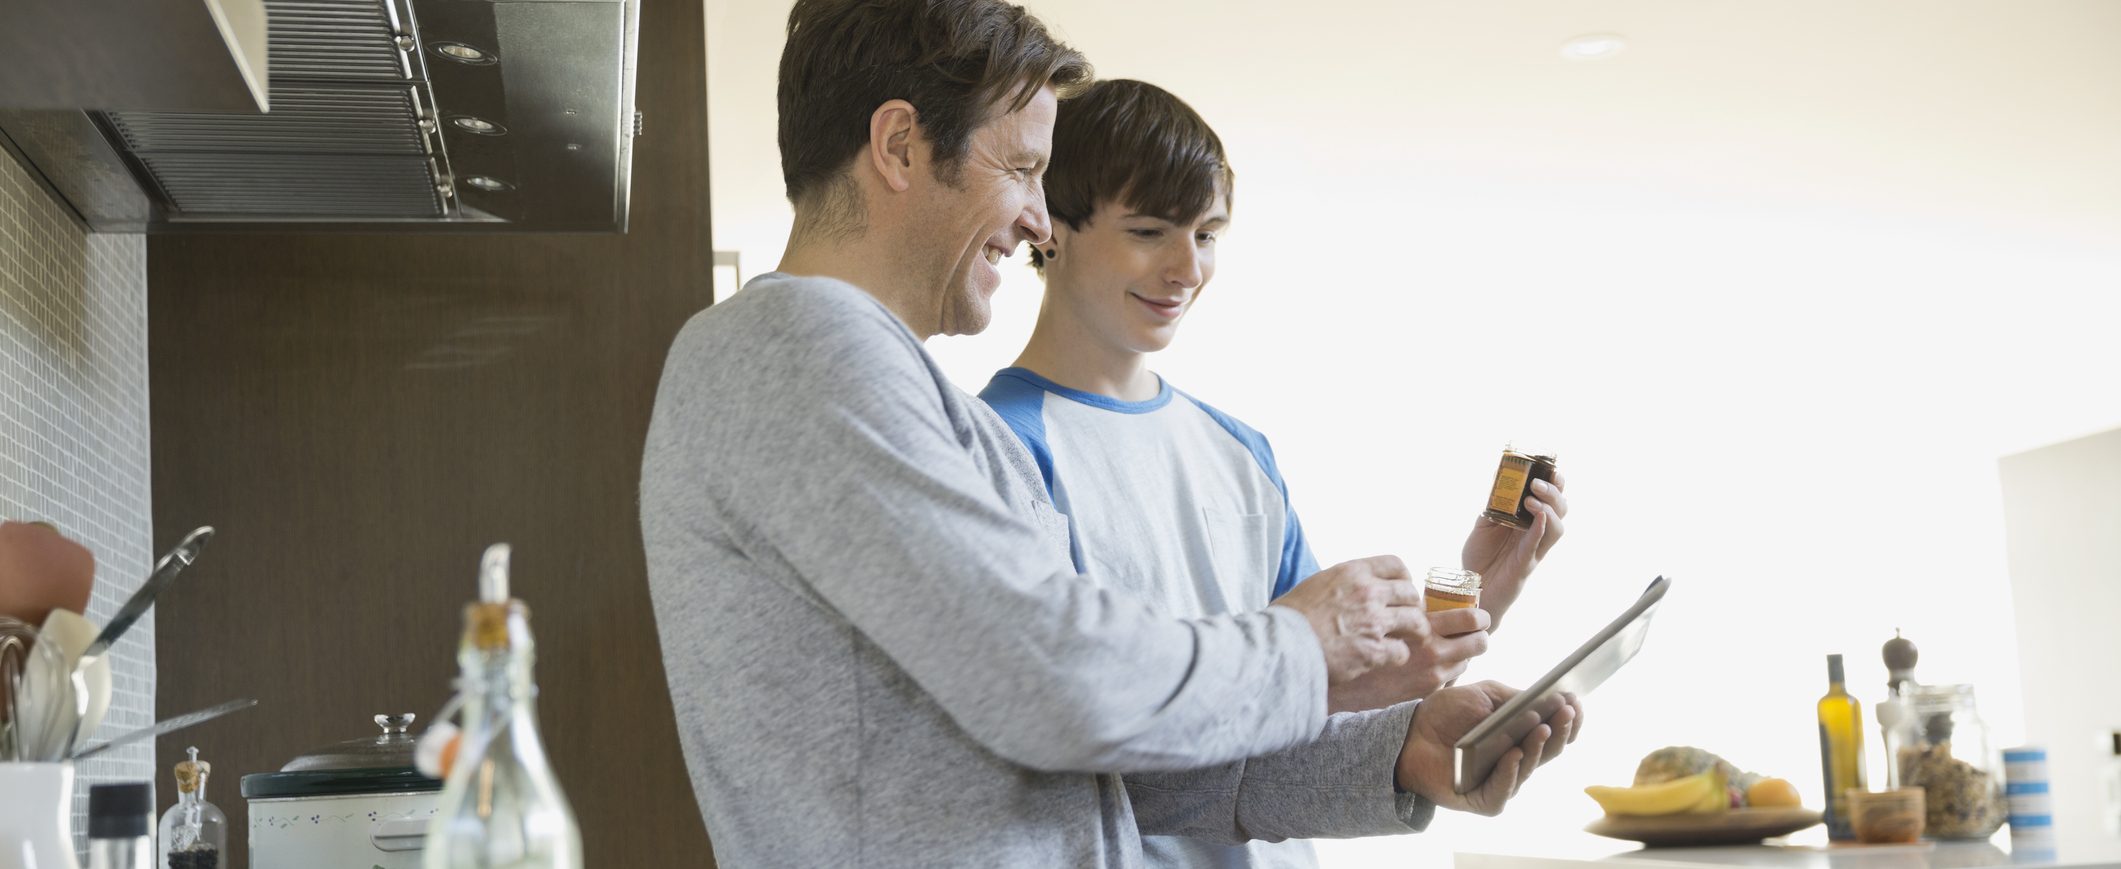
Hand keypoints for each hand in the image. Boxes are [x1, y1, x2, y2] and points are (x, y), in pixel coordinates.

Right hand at [1271, 556, 1428, 684]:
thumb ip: (1341, 584)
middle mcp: (1367, 592)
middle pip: (1411, 594)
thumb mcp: (1316, 584)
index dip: (1404, 579)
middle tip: (1408, 618)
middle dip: (1413, 606)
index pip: (1396, 565)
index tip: (1401, 591)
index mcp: (1352, 572)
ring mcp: (1373, 622)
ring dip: (1414, 632)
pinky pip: (1401, 651)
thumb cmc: (1289, 618)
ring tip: (1409, 639)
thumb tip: (1351, 589)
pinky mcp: (1373, 650)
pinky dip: (1397, 656)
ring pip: (1416, 622)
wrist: (1279, 645)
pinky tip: (1388, 658)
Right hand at [1327, 608, 1490, 712]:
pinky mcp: (1424, 691)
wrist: (1327, 671)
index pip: (1468, 617)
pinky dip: (1447, 669)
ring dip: (1461, 652)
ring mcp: (1430, 674)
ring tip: (1449, 646)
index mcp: (1421, 624)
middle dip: (1479, 631)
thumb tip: (1419, 598)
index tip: (1474, 611)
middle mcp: (1431, 649)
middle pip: (1479, 639)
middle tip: (1475, 627)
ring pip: (1466, 660)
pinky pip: (1449, 678)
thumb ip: (1401, 603)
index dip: (1476, 613)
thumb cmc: (1349, 633)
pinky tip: (1432, 664)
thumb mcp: (1378, 609)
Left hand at [1394, 681, 1582, 815]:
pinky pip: (1501, 792)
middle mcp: (1517, 761)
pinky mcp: (1483, 800)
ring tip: (1541, 727)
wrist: (1410, 733)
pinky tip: (1513, 755)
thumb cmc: (1448, 713)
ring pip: (1528, 769)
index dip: (1568, 719)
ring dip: (1537, 748)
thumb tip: (1548, 699)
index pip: (1554, 732)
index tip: (1576, 701)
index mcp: (1521, 736)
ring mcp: (1502, 781)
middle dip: (1561, 730)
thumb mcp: (1484, 695)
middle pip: (1548, 750)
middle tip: (1567, 711)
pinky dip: (1509, 774)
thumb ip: (1514, 697)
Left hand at [1461, 473, 1568, 631]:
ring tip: (1532, 499)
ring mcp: (1533, 550)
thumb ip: (1493, 503)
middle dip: (1555, 493)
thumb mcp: (1485, 523)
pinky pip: (1537, 546)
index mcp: (1530, 522)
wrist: (1471, 586)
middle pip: (1561, 511)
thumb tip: (1497, 475)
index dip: (1556, 483)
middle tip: (1537, 483)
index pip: (1552, 499)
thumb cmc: (1480, 556)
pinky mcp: (1525, 565)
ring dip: (1548, 510)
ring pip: (1556, 529)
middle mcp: (1537, 534)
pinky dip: (1539, 529)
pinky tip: (1537, 516)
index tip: (1550, 467)